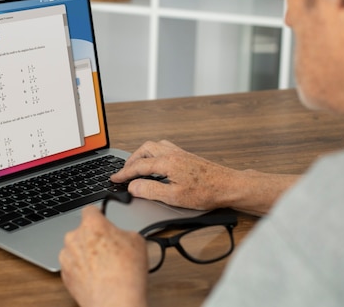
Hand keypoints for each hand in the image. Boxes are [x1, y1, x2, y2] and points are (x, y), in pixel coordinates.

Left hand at [59, 205, 148, 306]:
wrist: (114, 301)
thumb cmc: (126, 272)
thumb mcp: (137, 240)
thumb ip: (123, 232)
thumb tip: (121, 236)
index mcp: (91, 224)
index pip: (90, 210)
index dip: (98, 215)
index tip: (102, 220)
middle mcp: (74, 237)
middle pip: (82, 231)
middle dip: (93, 238)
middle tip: (109, 250)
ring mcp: (67, 256)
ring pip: (76, 249)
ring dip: (86, 254)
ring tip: (103, 267)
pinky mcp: (64, 275)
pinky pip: (73, 266)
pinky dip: (81, 270)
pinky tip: (96, 277)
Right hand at [111, 140, 298, 215]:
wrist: (228, 186)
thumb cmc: (206, 192)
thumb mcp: (173, 197)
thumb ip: (150, 190)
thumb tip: (132, 186)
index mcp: (167, 162)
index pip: (138, 166)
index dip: (124, 173)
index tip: (114, 178)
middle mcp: (172, 154)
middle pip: (145, 149)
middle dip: (132, 160)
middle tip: (125, 172)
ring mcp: (180, 153)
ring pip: (155, 146)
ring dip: (143, 154)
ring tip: (138, 166)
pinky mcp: (187, 156)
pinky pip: (164, 148)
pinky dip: (154, 154)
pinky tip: (157, 164)